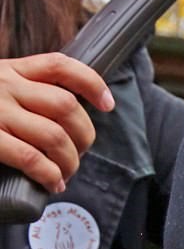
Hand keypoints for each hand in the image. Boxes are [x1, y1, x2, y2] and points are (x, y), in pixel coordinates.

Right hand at [0, 52, 114, 191]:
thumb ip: (20, 93)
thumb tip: (63, 119)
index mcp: (9, 70)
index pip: (60, 66)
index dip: (91, 83)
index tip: (107, 104)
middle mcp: (4, 85)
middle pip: (66, 106)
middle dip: (84, 135)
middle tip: (80, 153)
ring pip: (54, 134)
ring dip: (70, 160)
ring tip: (66, 174)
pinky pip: (30, 157)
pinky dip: (49, 174)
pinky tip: (52, 183)